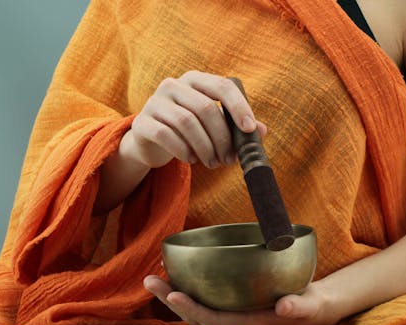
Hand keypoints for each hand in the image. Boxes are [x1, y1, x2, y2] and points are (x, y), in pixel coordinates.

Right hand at [125, 70, 267, 169]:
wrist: (149, 142)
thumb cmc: (186, 131)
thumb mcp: (211, 125)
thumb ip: (235, 125)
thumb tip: (262, 131)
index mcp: (194, 79)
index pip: (222, 86)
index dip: (238, 107)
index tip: (248, 130)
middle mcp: (173, 85)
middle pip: (205, 108)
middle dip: (221, 138)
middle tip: (228, 159)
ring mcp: (154, 102)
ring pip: (187, 123)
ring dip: (205, 147)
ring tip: (212, 163)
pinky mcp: (142, 123)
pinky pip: (166, 135)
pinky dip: (184, 151)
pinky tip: (192, 160)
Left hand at [143, 275, 338, 324]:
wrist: (314, 306)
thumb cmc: (312, 305)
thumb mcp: (311, 306)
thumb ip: (300, 307)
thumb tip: (284, 306)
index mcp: (249, 322)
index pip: (214, 319)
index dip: (192, 309)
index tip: (173, 294)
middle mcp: (235, 318)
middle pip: (196, 313)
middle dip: (170, 299)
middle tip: (148, 280)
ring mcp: (231, 309)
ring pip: (196, 304)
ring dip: (173, 292)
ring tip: (151, 277)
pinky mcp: (232, 299)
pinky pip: (204, 294)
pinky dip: (187, 284)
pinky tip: (175, 271)